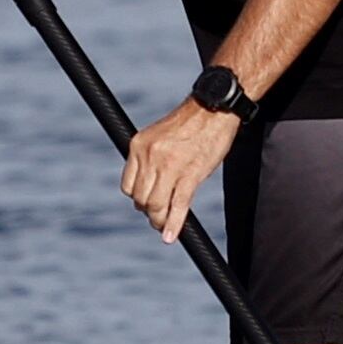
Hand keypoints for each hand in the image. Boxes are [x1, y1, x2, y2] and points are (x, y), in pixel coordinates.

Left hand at [121, 97, 239, 241]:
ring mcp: (169, 166)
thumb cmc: (190, 123)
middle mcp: (150, 156)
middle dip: (149, 211)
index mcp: (139, 146)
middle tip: (158, 217)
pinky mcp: (190, 174)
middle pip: (140, 198)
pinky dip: (173, 224)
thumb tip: (148, 185)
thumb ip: (150, 157)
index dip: (137, 199)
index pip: (128, 185)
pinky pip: (177, 206)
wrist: (214, 108)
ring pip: (155, 205)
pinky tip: (171, 236)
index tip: (146, 203)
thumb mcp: (159, 136)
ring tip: (164, 226)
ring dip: (159, 220)